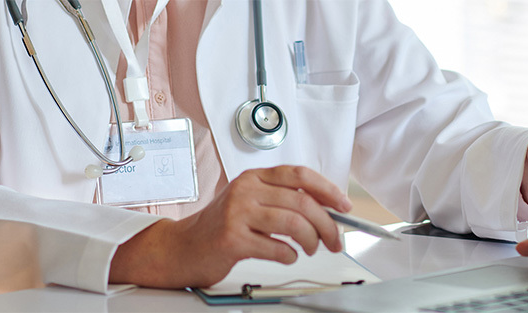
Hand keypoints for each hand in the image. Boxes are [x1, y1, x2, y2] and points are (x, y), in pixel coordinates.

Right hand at [109, 165, 352, 287]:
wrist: (182, 248)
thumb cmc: (221, 226)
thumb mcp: (251, 201)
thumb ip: (282, 200)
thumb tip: (329, 210)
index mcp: (254, 177)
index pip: (300, 175)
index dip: (328, 190)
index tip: (344, 206)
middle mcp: (246, 190)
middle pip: (303, 203)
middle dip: (328, 225)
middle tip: (334, 240)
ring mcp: (237, 214)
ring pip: (294, 224)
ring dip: (311, 241)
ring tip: (310, 249)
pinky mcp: (232, 239)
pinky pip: (277, 248)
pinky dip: (290, 256)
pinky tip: (287, 256)